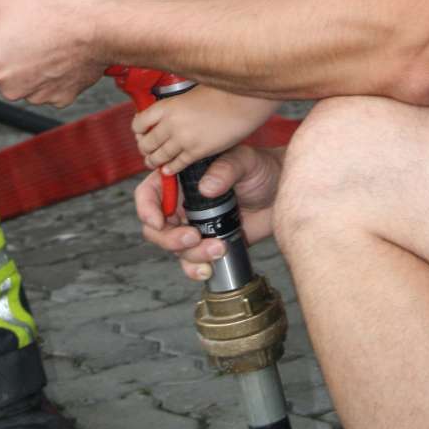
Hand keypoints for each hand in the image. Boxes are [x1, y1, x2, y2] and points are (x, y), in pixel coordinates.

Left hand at [0, 0, 106, 104]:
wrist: (98, 28)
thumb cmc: (56, 13)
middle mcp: (11, 88)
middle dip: (4, 56)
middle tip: (19, 33)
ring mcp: (37, 96)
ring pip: (22, 82)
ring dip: (28, 65)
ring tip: (42, 39)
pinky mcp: (60, 97)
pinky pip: (47, 85)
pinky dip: (50, 72)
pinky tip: (57, 52)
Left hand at [133, 84, 276, 172]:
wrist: (243, 102)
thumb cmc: (222, 92)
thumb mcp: (190, 92)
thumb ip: (175, 106)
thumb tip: (164, 112)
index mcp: (167, 105)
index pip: (138, 122)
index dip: (138, 130)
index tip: (142, 132)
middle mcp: (171, 123)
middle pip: (145, 143)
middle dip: (145, 148)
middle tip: (149, 150)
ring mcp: (183, 139)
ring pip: (158, 157)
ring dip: (154, 161)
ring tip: (155, 162)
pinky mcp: (197, 152)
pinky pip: (176, 165)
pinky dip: (170, 169)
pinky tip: (169, 169)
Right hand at [134, 144, 283, 281]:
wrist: (282, 193)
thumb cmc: (262, 169)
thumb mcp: (245, 160)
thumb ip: (226, 168)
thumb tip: (206, 188)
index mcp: (183, 179)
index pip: (151, 192)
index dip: (146, 208)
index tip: (159, 221)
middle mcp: (184, 204)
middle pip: (157, 228)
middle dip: (169, 238)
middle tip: (193, 238)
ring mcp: (196, 227)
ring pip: (175, 249)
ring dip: (191, 255)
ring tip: (219, 248)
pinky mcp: (210, 244)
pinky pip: (193, 262)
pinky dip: (196, 269)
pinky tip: (210, 268)